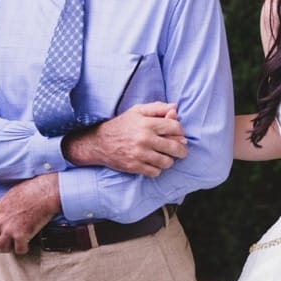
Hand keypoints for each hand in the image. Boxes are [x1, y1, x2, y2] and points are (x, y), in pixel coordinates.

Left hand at [0, 174, 59, 254]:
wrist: (46, 193)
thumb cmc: (34, 189)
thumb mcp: (13, 193)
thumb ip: (8, 204)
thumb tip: (12, 209)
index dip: (2, 224)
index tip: (8, 225)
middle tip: (6, 241)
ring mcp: (9, 229)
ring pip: (1, 247)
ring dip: (8, 248)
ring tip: (14, 246)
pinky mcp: (21, 236)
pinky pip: (19, 250)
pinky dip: (23, 249)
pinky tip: (27, 246)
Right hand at [62, 101, 186, 176]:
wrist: (99, 142)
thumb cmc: (122, 125)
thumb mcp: (138, 111)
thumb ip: (158, 108)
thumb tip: (175, 108)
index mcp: (147, 123)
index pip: (176, 128)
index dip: (180, 132)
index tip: (178, 136)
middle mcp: (145, 139)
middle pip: (175, 147)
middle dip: (181, 150)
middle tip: (180, 151)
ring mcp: (139, 154)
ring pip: (167, 162)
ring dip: (168, 160)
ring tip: (164, 157)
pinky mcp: (134, 166)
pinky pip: (155, 172)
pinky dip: (157, 169)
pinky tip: (153, 164)